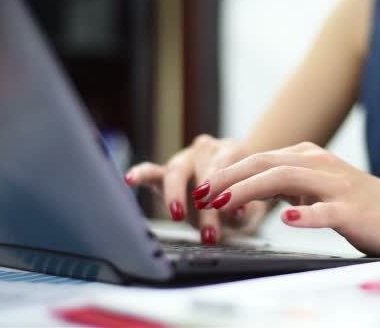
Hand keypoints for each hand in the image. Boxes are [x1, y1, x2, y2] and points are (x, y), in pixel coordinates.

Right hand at [124, 134, 268, 243]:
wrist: (234, 196)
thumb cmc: (241, 200)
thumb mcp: (249, 207)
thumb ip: (245, 209)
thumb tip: (238, 211)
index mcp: (231, 151)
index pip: (225, 165)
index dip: (225, 188)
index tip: (229, 210)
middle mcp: (206, 149)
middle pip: (201, 170)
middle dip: (205, 203)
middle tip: (209, 229)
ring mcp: (184, 159)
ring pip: (176, 171)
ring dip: (176, 196)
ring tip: (177, 215)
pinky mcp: (165, 173)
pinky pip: (151, 171)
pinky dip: (140, 174)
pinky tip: (130, 179)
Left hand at [195, 142, 379, 256]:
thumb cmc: (357, 203)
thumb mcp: (316, 185)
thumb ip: (287, 182)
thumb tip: (251, 186)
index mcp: (309, 156)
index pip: (259, 159)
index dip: (227, 171)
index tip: (202, 186)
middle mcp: (319, 164)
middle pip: (265, 164)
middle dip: (228, 178)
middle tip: (201, 193)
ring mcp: (336, 186)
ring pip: (286, 180)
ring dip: (250, 191)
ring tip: (224, 203)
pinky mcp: (352, 210)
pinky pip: (326, 211)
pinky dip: (306, 214)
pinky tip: (289, 219)